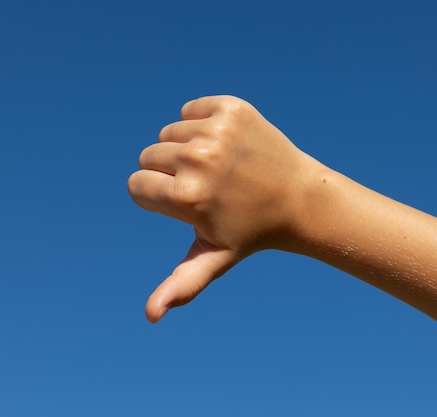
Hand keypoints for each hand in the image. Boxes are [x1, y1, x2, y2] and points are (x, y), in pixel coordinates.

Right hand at [128, 96, 319, 321]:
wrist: (300, 197)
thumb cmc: (252, 231)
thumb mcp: (215, 258)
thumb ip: (181, 284)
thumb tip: (151, 316)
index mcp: (187, 197)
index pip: (137, 186)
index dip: (159, 198)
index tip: (190, 204)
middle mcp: (198, 159)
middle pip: (149, 156)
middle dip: (169, 173)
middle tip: (209, 187)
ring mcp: (216, 130)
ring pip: (169, 133)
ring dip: (185, 148)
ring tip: (220, 167)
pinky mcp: (231, 108)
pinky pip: (190, 109)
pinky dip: (201, 122)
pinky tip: (227, 144)